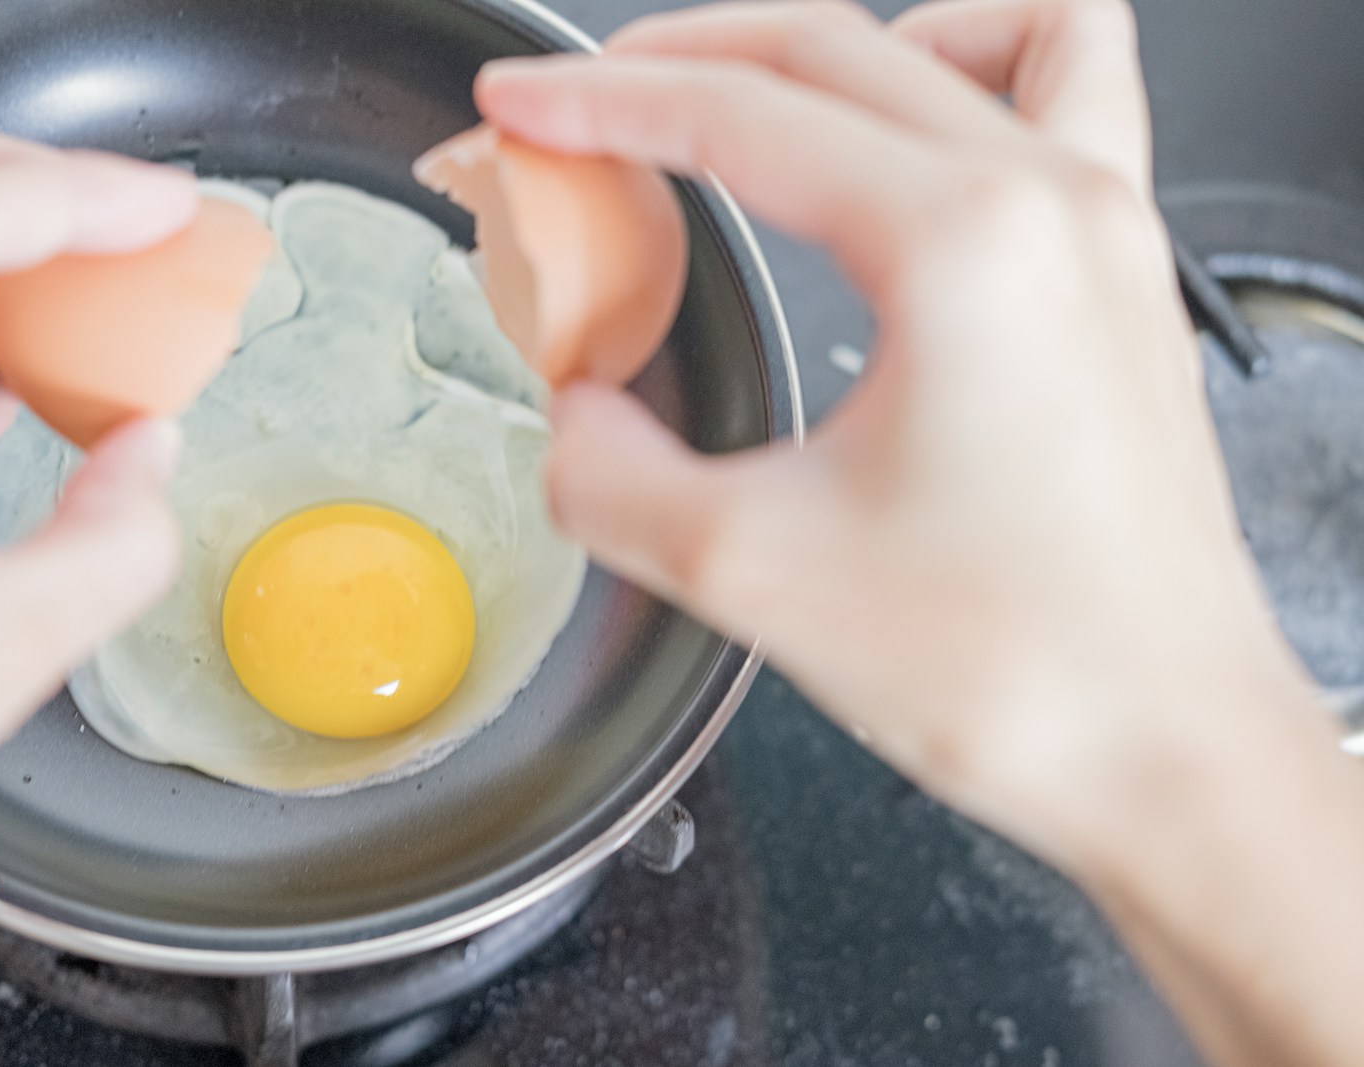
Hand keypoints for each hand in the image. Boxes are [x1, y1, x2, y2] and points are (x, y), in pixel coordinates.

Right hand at [478, 4, 1363, 1065]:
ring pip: (979, 30)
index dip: (600, 103)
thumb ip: (612, 474)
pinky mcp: (1123, 282)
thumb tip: (576, 422)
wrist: (1167, 755)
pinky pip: (1072, 98)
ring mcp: (1107, 231)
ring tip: (754, 100)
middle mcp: (1052, 203)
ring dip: (844, 43)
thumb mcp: (751, 570)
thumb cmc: (1024, 669)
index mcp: (962, 246)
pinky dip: (979, 79)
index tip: (523, 110)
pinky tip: (912, 148)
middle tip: (583, 106)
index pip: (739, 118)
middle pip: (834, 48)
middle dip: (680, 62)